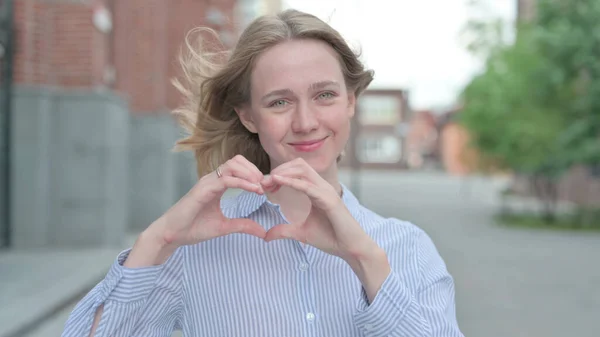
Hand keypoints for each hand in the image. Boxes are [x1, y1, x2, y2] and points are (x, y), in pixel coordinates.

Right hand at [151, 155, 266, 247]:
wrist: (172, 235)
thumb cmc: (193, 228)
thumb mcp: (224, 227)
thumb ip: (243, 226)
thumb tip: (263, 232)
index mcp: (217, 185)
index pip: (238, 168)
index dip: (254, 174)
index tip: (267, 187)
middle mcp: (212, 179)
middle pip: (236, 161)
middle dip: (254, 169)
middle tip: (265, 184)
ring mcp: (207, 182)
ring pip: (232, 165)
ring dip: (250, 173)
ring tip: (260, 186)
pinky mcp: (203, 189)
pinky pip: (226, 179)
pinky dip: (242, 182)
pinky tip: (253, 189)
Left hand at [262, 158, 374, 258]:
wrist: (350, 249)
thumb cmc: (331, 238)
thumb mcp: (300, 233)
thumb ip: (283, 231)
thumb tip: (265, 236)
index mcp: (316, 190)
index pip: (296, 171)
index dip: (279, 174)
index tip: (264, 186)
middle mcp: (322, 187)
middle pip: (298, 164)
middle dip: (279, 169)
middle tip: (263, 183)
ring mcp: (326, 191)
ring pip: (303, 169)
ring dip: (283, 172)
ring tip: (269, 182)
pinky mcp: (329, 200)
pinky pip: (308, 186)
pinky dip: (292, 181)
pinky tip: (278, 182)